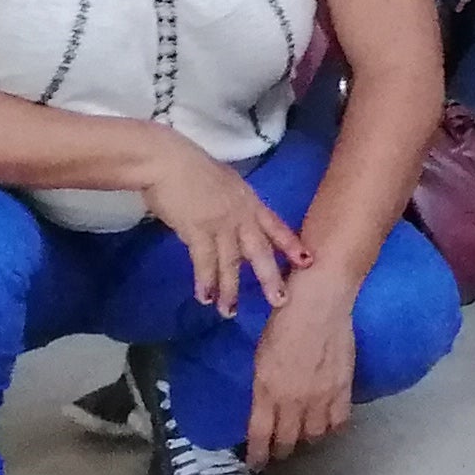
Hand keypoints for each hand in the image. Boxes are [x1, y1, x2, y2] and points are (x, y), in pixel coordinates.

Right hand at [139, 142, 305, 317]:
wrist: (167, 161)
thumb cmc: (188, 169)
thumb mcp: (222, 184)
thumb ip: (230, 204)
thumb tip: (228, 219)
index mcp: (248, 201)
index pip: (276, 226)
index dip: (291, 245)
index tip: (308, 261)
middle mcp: (240, 214)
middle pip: (260, 250)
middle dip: (270, 277)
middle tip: (281, 301)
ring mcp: (221, 222)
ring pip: (231, 262)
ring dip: (230, 289)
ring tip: (230, 313)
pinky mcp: (197, 229)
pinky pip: (204, 261)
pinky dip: (205, 281)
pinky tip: (205, 298)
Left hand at [247, 280, 358, 464]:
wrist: (320, 303)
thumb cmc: (284, 321)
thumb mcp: (261, 357)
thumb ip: (264, 387)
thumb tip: (267, 406)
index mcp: (266, 390)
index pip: (260, 435)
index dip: (257, 454)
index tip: (256, 461)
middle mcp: (292, 400)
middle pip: (287, 440)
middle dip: (281, 451)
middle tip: (279, 453)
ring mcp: (320, 396)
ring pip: (314, 435)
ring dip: (307, 440)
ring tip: (304, 438)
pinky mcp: (343, 389)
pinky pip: (339, 421)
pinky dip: (332, 428)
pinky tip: (328, 426)